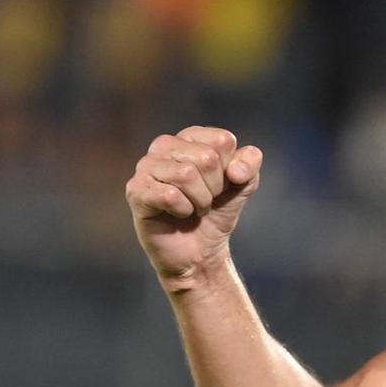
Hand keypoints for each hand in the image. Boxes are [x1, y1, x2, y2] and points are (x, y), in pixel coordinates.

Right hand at [125, 126, 262, 286]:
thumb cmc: (217, 211)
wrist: (200, 250)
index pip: (223, 141)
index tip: (222, 183)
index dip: (231, 169)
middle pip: (206, 157)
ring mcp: (146, 166)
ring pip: (187, 174)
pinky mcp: (136, 191)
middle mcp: (165, 145)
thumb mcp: (243, 184)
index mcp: (191, 137)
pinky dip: (183, 210)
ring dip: (200, 200)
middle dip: (215, 187)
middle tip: (206, 199)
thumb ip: (249, 164)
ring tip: (193, 207)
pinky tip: (177, 214)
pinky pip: (169, 195)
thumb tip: (235, 170)